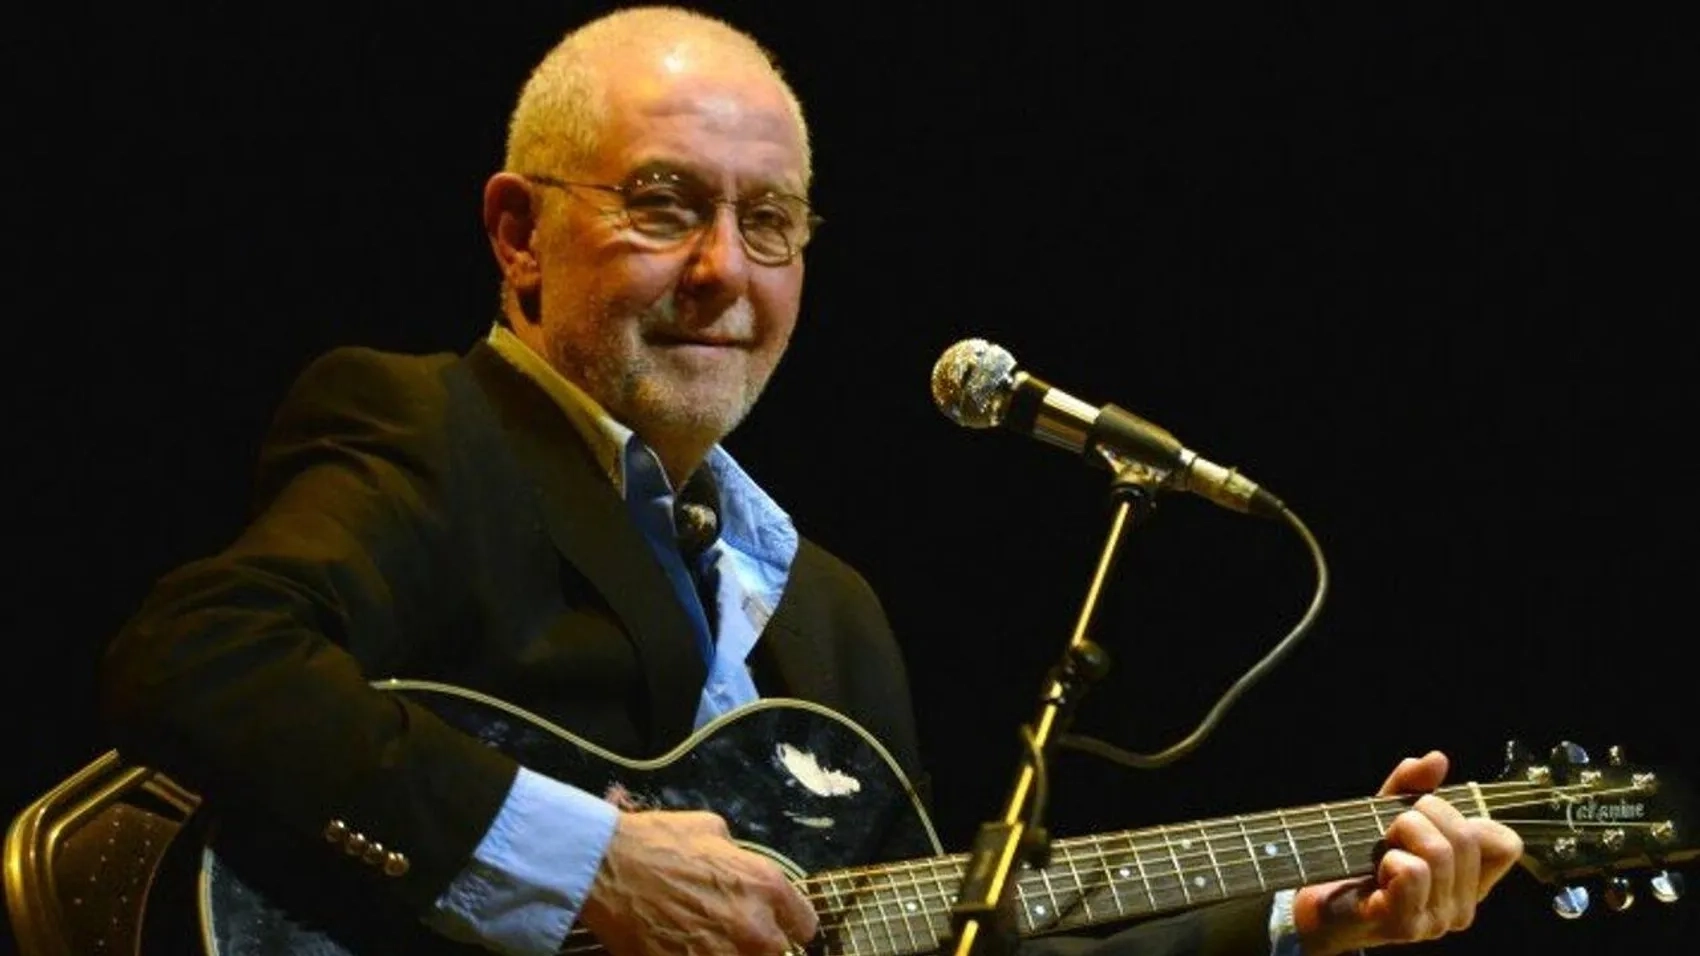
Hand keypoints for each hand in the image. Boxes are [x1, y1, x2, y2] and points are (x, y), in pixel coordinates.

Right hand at [579, 809, 817, 954]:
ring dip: (731, 953)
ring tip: (708, 941)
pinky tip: (684, 949)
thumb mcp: (710, 829)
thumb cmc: (657, 842)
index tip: (775, 926)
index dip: (788, 925)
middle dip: (758, 944)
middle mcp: (754, 927)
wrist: (606, 870)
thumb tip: (739, 863)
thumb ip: (738, 854)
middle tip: (732, 933)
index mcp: (766, 884)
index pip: (804, 925)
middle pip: (777, 954)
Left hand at [1293, 751, 1522, 955]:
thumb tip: (1437, 759)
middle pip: (1468, 838)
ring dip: (1400, 834)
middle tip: (1392, 831)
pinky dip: (1388, 859)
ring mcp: (1437, 922)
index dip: (1463, 816)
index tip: (1425, 820)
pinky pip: (1412, 872)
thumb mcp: (1386, 813)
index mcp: (1470, 884)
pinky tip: (1375, 873)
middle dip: (1422, 815)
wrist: (1317, 903)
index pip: (1506, 843)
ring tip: (1381, 850)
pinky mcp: (1406, 926)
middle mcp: (1462, 908)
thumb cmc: (1357, 860)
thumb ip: (1412, 786)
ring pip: (1439, 852)